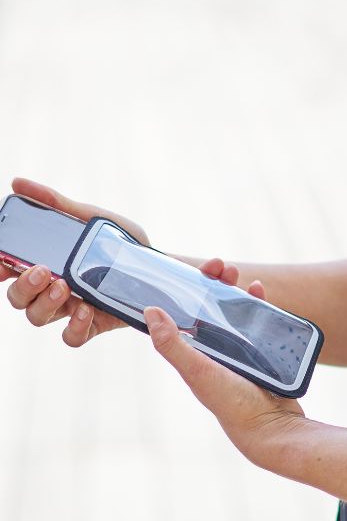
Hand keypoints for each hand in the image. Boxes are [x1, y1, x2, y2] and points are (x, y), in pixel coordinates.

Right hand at [1, 178, 149, 346]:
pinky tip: (86, 309)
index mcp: (46, 263)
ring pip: (38, 317)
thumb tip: (18, 183)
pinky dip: (74, 327)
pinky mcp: (93, 325)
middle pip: (18, 299)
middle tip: (43, 271)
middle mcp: (52, 289)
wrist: (158, 264)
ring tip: (66, 286)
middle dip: (23, 287)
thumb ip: (56, 204)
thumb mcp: (90, 217)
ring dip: (45, 303)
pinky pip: (72, 337)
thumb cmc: (120, 241)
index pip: (9, 270)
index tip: (1, 263)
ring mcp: (71, 309)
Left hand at [143, 269, 306, 468]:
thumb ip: (173, 344)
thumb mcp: (198, 371)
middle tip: (222, 265)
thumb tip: (149, 310)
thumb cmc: (232, 404)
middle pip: (209, 308)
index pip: (183, 314)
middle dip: (213, 284)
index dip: (184, 290)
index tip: (191, 268)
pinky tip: (261, 292)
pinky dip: (258, 305)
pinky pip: (257, 323)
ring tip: (238, 275)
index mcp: (193, 354)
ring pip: (233, 313)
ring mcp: (238, 352)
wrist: (272, 428)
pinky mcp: (260, 354)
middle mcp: (213, 351)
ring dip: (234, 291)